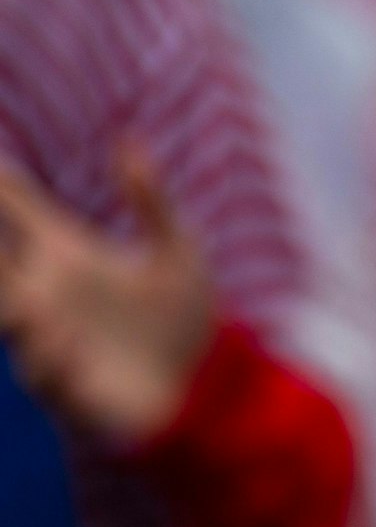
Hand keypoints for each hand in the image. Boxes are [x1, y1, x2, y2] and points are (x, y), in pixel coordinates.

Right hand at [0, 146, 219, 446]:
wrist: (205, 384)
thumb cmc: (184, 317)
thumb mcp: (176, 250)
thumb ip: (150, 199)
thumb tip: (128, 139)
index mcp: (70, 257)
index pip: (22, 214)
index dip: (3, 186)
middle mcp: (48, 297)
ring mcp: (52, 342)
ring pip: (13, 321)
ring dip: (18, 312)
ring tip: (28, 304)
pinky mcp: (68, 387)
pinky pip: (46, 374)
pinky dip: (52, 357)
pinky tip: (65, 340)